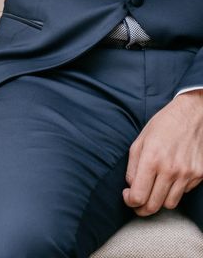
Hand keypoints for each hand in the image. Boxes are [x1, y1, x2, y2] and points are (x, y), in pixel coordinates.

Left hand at [124, 90, 202, 215]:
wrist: (192, 115)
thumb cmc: (162, 126)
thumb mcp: (139, 142)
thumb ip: (132, 167)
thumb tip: (131, 187)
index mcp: (152, 160)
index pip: (138, 196)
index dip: (129, 201)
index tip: (127, 195)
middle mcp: (171, 170)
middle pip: (153, 206)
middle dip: (141, 208)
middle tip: (136, 202)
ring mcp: (187, 174)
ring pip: (169, 204)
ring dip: (158, 201)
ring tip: (152, 190)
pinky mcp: (199, 175)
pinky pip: (183, 193)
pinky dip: (173, 191)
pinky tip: (169, 179)